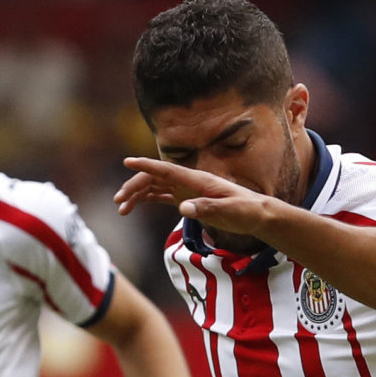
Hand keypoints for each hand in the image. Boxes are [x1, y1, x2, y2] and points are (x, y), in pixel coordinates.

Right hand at [115, 157, 278, 235]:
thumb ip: (206, 208)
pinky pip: (162, 196)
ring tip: (121, 209)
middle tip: (119, 201)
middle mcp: (189, 181)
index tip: (128, 161)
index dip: (146, 165)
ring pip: (155, 187)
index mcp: (197, 179)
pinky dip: (146, 200)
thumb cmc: (245, 210)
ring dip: (137, 195)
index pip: (166, 169)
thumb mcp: (228, 211)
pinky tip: (133, 206)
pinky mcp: (188, 200)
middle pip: (154, 179)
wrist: (257, 214)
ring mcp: (187, 190)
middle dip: (134, 187)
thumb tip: (182, 207)